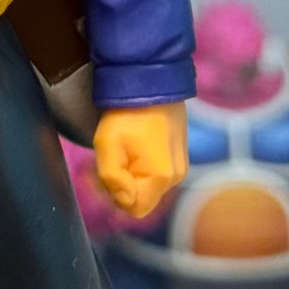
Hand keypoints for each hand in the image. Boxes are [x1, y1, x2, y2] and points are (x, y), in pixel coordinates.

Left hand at [92, 102, 187, 218]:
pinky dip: (143, 164)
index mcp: (162, 178)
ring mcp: (181, 165)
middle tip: (112, 156)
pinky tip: (134, 144)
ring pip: (149, 185)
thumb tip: (124, 202)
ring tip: (123, 147)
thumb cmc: (126, 113)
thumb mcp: (107, 144)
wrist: (151, 81)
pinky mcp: (180, 154)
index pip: (134, 208)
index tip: (106, 169)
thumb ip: (112, 179)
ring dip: (132, 173)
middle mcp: (177, 177)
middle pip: (143, 197)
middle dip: (124, 184)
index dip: (116, 194)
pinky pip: (157, 172)